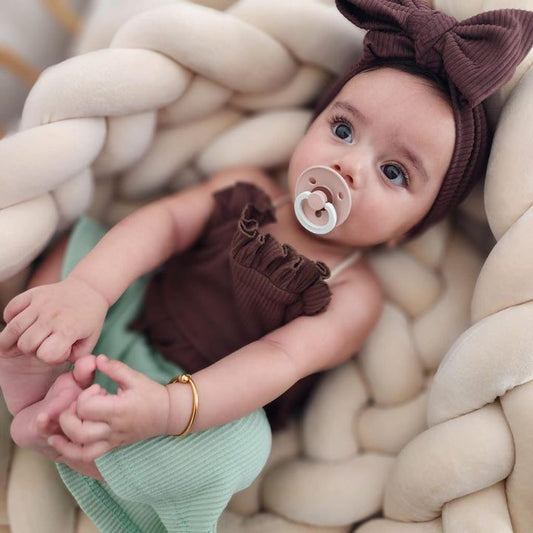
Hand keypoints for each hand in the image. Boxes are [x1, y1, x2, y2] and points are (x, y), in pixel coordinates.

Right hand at [0, 276, 108, 363]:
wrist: (90, 289)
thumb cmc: (89, 319)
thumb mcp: (89, 342)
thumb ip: (74, 357)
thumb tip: (53, 359)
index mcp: (68, 329)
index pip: (45, 354)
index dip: (47, 357)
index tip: (55, 351)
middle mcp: (53, 317)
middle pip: (25, 344)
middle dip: (30, 350)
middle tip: (39, 344)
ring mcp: (41, 303)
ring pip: (13, 328)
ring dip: (15, 337)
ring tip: (23, 338)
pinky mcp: (33, 293)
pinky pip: (10, 308)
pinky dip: (10, 318)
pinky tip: (21, 322)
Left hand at [48, 355, 170, 461]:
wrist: (167, 414)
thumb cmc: (151, 394)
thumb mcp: (135, 377)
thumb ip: (115, 367)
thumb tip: (97, 358)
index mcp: (119, 410)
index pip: (87, 407)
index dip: (86, 395)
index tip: (97, 389)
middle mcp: (113, 429)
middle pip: (78, 430)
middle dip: (70, 415)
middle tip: (79, 404)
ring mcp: (111, 440)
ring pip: (79, 449)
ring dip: (64, 437)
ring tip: (63, 422)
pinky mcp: (111, 446)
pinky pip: (85, 456)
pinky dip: (68, 451)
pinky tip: (58, 441)